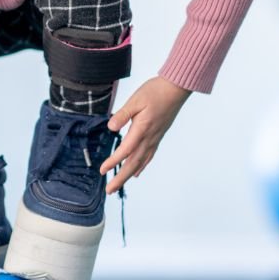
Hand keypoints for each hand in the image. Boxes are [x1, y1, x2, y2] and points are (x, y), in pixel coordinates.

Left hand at [100, 76, 190, 193]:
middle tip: (110, 190)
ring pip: (141, 162)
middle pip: (133, 163)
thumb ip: (123, 115)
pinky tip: (137, 172)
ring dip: (129, 174)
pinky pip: (149, 156)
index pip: (125, 151)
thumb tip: (110, 127)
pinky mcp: (158, 136)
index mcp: (142, 129)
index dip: (113, 162)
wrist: (176, 89)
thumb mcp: (135, 100)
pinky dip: (141, 166)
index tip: (102, 170)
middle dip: (120, 178)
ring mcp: (155, 138)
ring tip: (119, 184)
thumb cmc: (155, 91)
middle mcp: (149, 138)